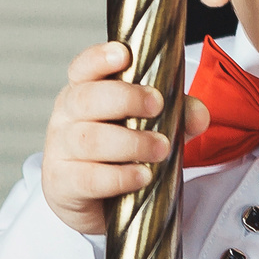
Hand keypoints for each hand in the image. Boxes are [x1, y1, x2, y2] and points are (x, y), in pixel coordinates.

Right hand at [41, 41, 208, 235]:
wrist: (96, 203)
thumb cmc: (120, 154)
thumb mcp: (150, 127)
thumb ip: (177, 115)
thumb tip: (198, 114)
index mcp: (84, 92)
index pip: (84, 68)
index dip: (100, 58)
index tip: (123, 55)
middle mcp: (67, 116)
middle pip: (86, 99)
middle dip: (125, 98)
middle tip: (158, 105)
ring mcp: (61, 150)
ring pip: (89, 139)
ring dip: (130, 143)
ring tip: (160, 149)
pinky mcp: (63, 183)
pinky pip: (89, 178)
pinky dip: (119, 176)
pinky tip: (141, 176)